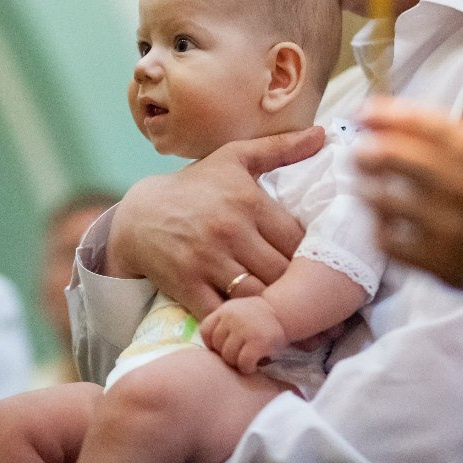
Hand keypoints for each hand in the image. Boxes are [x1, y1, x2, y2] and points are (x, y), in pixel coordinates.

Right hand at [107, 126, 321, 318]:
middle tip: (313, 303)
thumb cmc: (195, 186)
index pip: (299, 240)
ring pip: (257, 297)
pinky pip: (222, 314)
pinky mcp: (186, 284)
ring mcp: (206, 259)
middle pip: (283, 273)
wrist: (139, 214)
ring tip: (290, 319)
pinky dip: (238, 324)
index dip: (315, 259)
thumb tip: (323, 134)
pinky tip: (252, 328)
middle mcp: (230, 229)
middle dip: (299, 290)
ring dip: (274, 311)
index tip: (321, 270)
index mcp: (249, 201)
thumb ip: (281, 148)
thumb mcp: (235, 158)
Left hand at [200, 296, 286, 373]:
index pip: (205, 331)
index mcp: (224, 310)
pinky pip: (243, 363)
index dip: (212, 343)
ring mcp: (244, 329)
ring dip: (237, 363)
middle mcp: (232, 317)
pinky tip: (254, 364)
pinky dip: (247, 368)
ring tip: (246, 359)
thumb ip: (222, 325)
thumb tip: (209, 351)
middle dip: (227, 354)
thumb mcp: (236, 313)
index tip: (224, 346)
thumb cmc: (257, 319)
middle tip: (239, 354)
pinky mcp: (258, 342)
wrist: (283, 313)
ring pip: (228, 357)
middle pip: (217, 347)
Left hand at [355, 100, 462, 305]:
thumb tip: (391, 118)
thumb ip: (453, 138)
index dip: (378, 114)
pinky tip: (383, 222)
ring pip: (380, 198)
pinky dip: (379, 228)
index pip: (411, 121)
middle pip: (387, 156)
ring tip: (363, 187)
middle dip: (363, 151)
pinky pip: (390, 240)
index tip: (361, 113)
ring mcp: (453, 226)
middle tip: (356, 153)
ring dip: (365, 188)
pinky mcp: (445, 265)